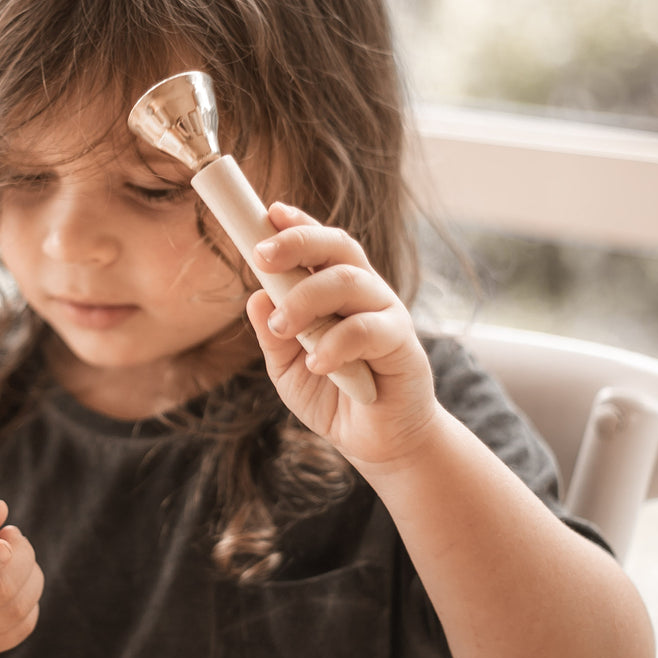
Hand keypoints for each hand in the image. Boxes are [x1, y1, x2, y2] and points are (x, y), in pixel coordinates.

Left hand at [244, 202, 437, 466]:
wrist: (376, 443)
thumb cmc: (333, 397)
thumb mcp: (288, 369)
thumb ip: (273, 336)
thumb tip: (254, 297)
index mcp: (336, 292)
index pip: (320, 246)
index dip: (298, 225)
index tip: (269, 213)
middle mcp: (364, 294)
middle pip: (338, 247)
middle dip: (297, 243)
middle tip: (260, 257)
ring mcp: (386, 315)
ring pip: (348, 282)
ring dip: (306, 299)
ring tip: (282, 327)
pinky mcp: (402, 345)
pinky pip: (367, 330)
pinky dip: (335, 344)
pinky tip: (316, 364)